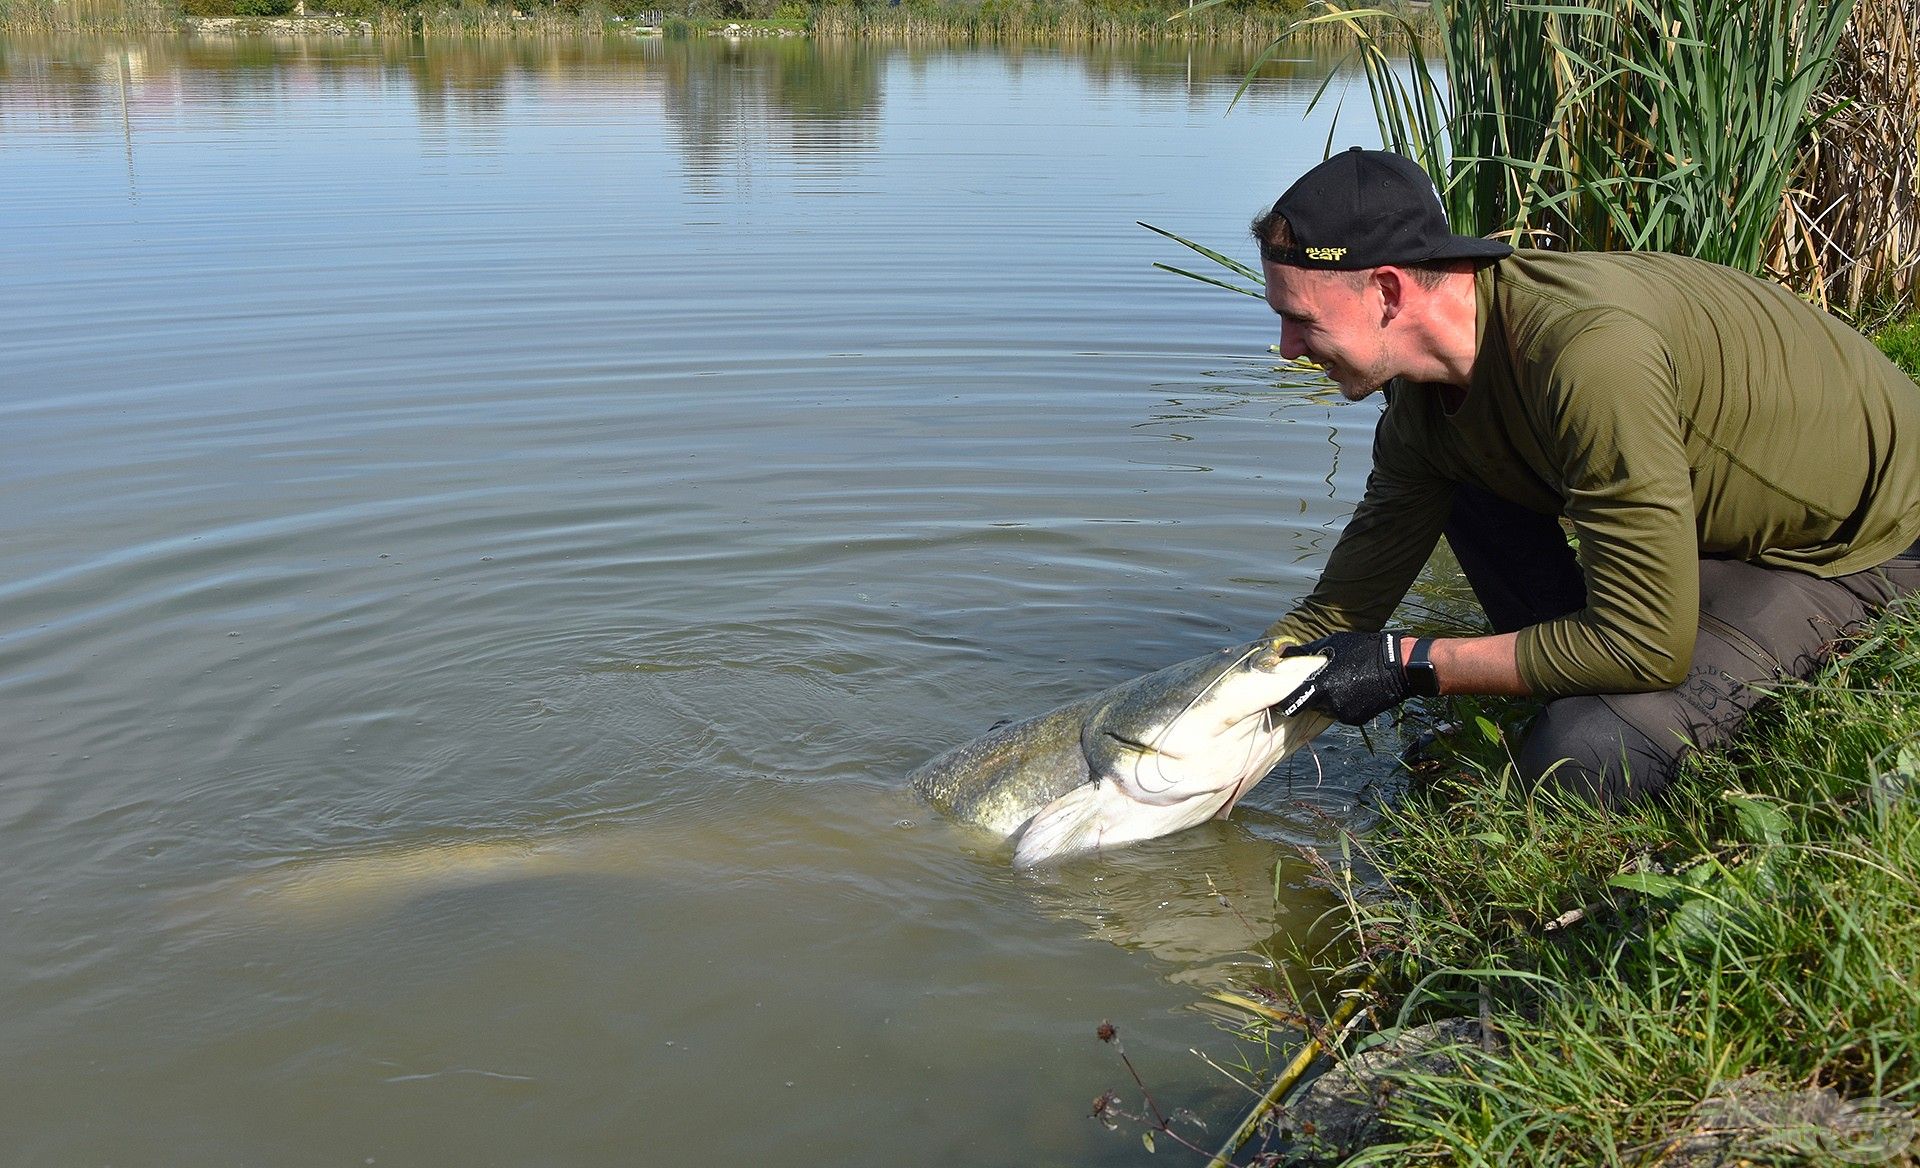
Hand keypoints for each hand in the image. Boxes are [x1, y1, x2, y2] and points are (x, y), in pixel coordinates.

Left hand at [1277, 631, 1411, 724]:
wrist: (1398, 666)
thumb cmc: (1363, 650)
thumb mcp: (1332, 645)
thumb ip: (1306, 653)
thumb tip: (1282, 653)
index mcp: (1322, 685)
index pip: (1293, 703)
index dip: (1286, 702)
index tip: (1283, 699)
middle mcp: (1332, 703)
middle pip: (1312, 705)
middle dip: (1313, 696)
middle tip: (1323, 681)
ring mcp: (1345, 713)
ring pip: (1327, 709)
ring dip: (1329, 700)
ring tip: (1343, 682)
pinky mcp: (1357, 719)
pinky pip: (1343, 713)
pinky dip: (1344, 705)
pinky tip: (1354, 690)